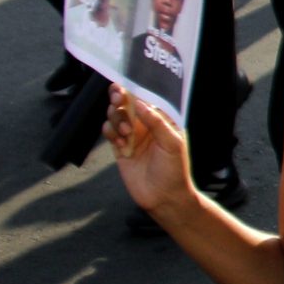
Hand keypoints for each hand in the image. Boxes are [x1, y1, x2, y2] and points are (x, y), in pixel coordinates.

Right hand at [105, 85, 195, 213]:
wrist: (163, 198)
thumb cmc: (175, 170)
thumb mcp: (172, 144)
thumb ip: (157, 122)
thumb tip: (140, 103)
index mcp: (163, 120)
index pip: (147, 99)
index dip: (135, 90)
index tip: (123, 85)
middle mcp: (147, 125)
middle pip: (127, 104)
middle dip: (120, 99)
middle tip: (117, 100)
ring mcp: (132, 136)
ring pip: (116, 116)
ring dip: (116, 118)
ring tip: (126, 132)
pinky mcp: (120, 148)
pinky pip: (109, 132)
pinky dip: (110, 131)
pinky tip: (119, 141)